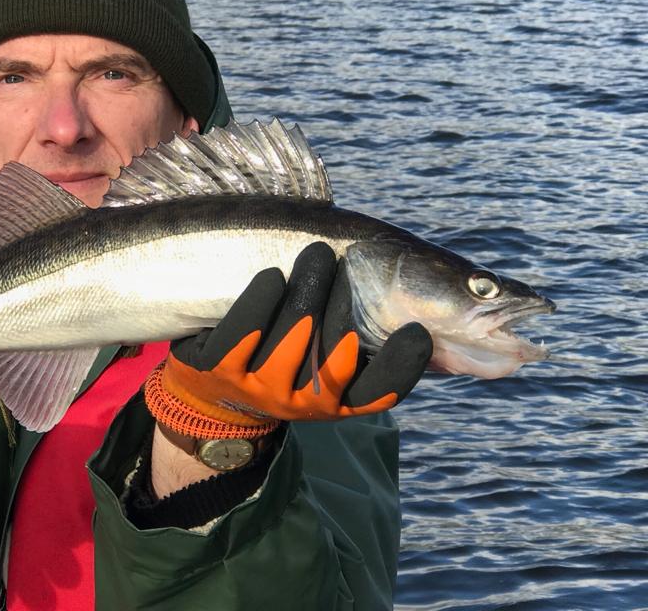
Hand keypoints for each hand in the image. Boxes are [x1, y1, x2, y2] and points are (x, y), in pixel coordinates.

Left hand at [147, 242, 431, 434]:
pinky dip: (261, 299)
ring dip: (307, 288)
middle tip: (346, 260)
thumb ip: (372, 333)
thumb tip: (442, 303)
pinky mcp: (215, 370)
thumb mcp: (330, 359)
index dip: (401, 366)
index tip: (417, 330)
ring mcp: (257, 388)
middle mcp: (301, 402)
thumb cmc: (288, 358)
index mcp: (339, 401)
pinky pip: (242, 331)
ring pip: (291, 336)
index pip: (379, 393)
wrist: (213, 393)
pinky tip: (273, 276)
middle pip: (333, 352)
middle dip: (343, 300)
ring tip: (317, 253)